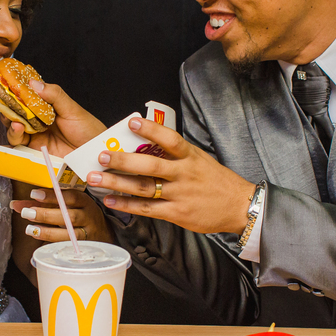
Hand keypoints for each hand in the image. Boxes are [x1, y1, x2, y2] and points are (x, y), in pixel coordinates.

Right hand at [5, 78, 105, 156]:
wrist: (93, 153)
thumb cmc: (88, 130)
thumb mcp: (72, 109)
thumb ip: (54, 95)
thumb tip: (34, 84)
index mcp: (47, 106)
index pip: (28, 95)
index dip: (17, 88)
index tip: (7, 81)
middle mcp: (39, 119)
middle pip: (17, 110)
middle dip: (8, 104)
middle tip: (4, 100)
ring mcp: (35, 133)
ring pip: (14, 125)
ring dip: (10, 120)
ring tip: (15, 120)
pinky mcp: (34, 148)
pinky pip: (19, 142)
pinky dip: (14, 135)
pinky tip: (17, 129)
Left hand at [12, 188, 112, 243]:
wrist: (102, 233)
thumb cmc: (78, 215)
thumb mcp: (66, 205)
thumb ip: (41, 204)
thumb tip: (15, 205)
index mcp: (84, 201)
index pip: (69, 196)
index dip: (51, 195)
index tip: (33, 194)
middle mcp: (88, 217)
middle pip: (68, 216)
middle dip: (46, 214)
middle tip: (26, 213)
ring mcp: (88, 234)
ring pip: (69, 234)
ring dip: (48, 232)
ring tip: (30, 229)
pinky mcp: (85, 248)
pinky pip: (70, 248)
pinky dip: (55, 245)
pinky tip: (42, 245)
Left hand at [86, 117, 256, 234]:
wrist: (239, 206)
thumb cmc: (216, 182)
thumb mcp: (201, 160)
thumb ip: (177, 155)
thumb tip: (147, 145)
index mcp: (190, 157)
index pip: (169, 139)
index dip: (150, 130)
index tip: (131, 123)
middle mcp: (184, 174)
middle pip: (150, 165)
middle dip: (123, 160)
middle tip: (102, 156)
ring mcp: (180, 194)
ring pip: (144, 188)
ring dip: (117, 183)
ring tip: (95, 178)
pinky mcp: (177, 213)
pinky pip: (147, 209)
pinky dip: (127, 205)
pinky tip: (111, 200)